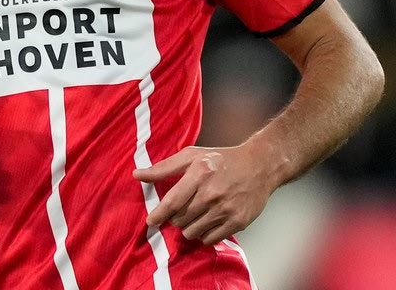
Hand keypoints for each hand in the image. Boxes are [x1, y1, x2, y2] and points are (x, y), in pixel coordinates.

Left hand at [132, 145, 274, 244]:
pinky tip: (208, 221)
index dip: (158, 215)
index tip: (150, 222)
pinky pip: (210, 239)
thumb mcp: (192, 156)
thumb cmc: (221, 160)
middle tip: (181, 210)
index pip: (172, 202)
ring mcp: (226, 209)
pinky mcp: (238, 222)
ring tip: (195, 215)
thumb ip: (163, 167)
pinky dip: (204, 234)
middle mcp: (212, 193)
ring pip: (192, 232)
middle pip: (180, 219)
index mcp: (199, 173)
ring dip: (188, 227)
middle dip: (175, 218)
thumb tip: (137, 174)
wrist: (259, 166)